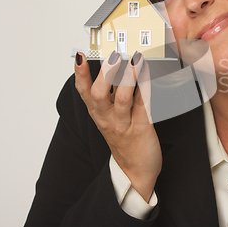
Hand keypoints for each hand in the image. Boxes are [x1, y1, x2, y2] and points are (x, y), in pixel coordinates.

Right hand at [74, 51, 160, 201]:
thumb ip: (110, 96)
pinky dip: (145, 87)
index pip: (84, 91)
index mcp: (98, 113)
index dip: (81, 74)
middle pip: (98, 95)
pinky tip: (148, 74)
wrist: (136, 171)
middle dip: (105, 74)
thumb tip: (117, 69)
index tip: (79, 56)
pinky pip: (143, 105)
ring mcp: (124, 124)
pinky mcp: (141, 128)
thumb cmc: (125, 140)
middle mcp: (107, 118)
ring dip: (128, 78)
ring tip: (134, 60)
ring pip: (122, 99)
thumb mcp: (110, 118)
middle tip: (112, 56)